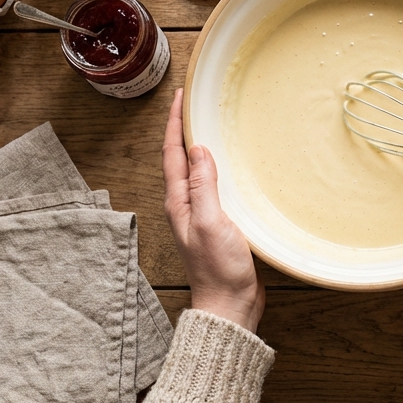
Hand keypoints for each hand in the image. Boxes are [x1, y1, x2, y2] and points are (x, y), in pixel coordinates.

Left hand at [162, 88, 264, 330]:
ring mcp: (201, 214)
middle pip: (179, 158)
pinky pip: (212, 184)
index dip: (175, 124)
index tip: (180, 97)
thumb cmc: (219, 268)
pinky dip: (216, 165)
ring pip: (195, 170)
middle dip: (183, 128)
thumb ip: (203, 185)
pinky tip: (229, 163)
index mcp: (179, 202)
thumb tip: (198, 149)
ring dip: (198, 145)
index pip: (172, 154)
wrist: (230, 305)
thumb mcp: (210, 222)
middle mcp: (185, 205)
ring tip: (207, 123)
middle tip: (192, 102)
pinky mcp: (217, 222)